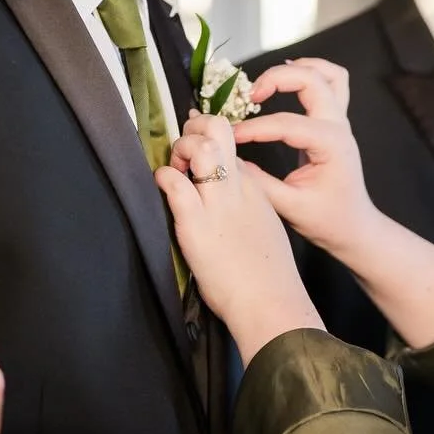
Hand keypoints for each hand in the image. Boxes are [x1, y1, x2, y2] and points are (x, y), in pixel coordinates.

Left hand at [157, 112, 324, 363]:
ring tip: (174, 168)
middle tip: (182, 152)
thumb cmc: (267, 277)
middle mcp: (237, 188)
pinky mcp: (196, 224)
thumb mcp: (264, 229)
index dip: (208, 141)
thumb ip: (246, 209)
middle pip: (218, 131)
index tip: (194, 155)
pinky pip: (175, 183)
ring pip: (200, 147)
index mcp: (254, 190)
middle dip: (193, 129)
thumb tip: (224, 203)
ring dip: (179, 149)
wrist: (270, 303)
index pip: (229, 146)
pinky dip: (164, 177)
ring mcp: (217, 204)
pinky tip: (162, 186)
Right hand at [238, 59, 384, 265]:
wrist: (354, 228)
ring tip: (268, 82)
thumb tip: (229, 161)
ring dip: (299, 69)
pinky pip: (332, 84)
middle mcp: (339, 127)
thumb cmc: (327, 221)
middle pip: (312, 80)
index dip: (254, 128)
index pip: (286, 124)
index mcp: (331, 145)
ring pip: (329, 75)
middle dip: (277, 80)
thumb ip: (259, 183)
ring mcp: (342, 122)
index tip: (229, 137)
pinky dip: (311, 74)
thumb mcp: (290, 207)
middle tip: (250, 96)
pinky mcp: (337, 124)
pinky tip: (287, 80)